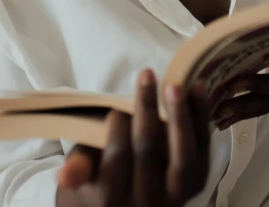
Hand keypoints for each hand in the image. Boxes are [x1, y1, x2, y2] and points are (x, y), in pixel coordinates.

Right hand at [56, 69, 209, 206]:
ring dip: (181, 116)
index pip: (117, 161)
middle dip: (147, 110)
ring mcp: (176, 194)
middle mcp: (147, 202)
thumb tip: (65, 174)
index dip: (117, 133)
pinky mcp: (197, 182)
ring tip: (174, 84)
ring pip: (184, 158)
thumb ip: (78, 169)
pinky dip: (202, 118)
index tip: (115, 110)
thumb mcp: (82, 172)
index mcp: (113, 198)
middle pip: (150, 152)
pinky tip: (197, 87)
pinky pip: (203, 150)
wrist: (126, 204)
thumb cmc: (97, 175)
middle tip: (145, 75)